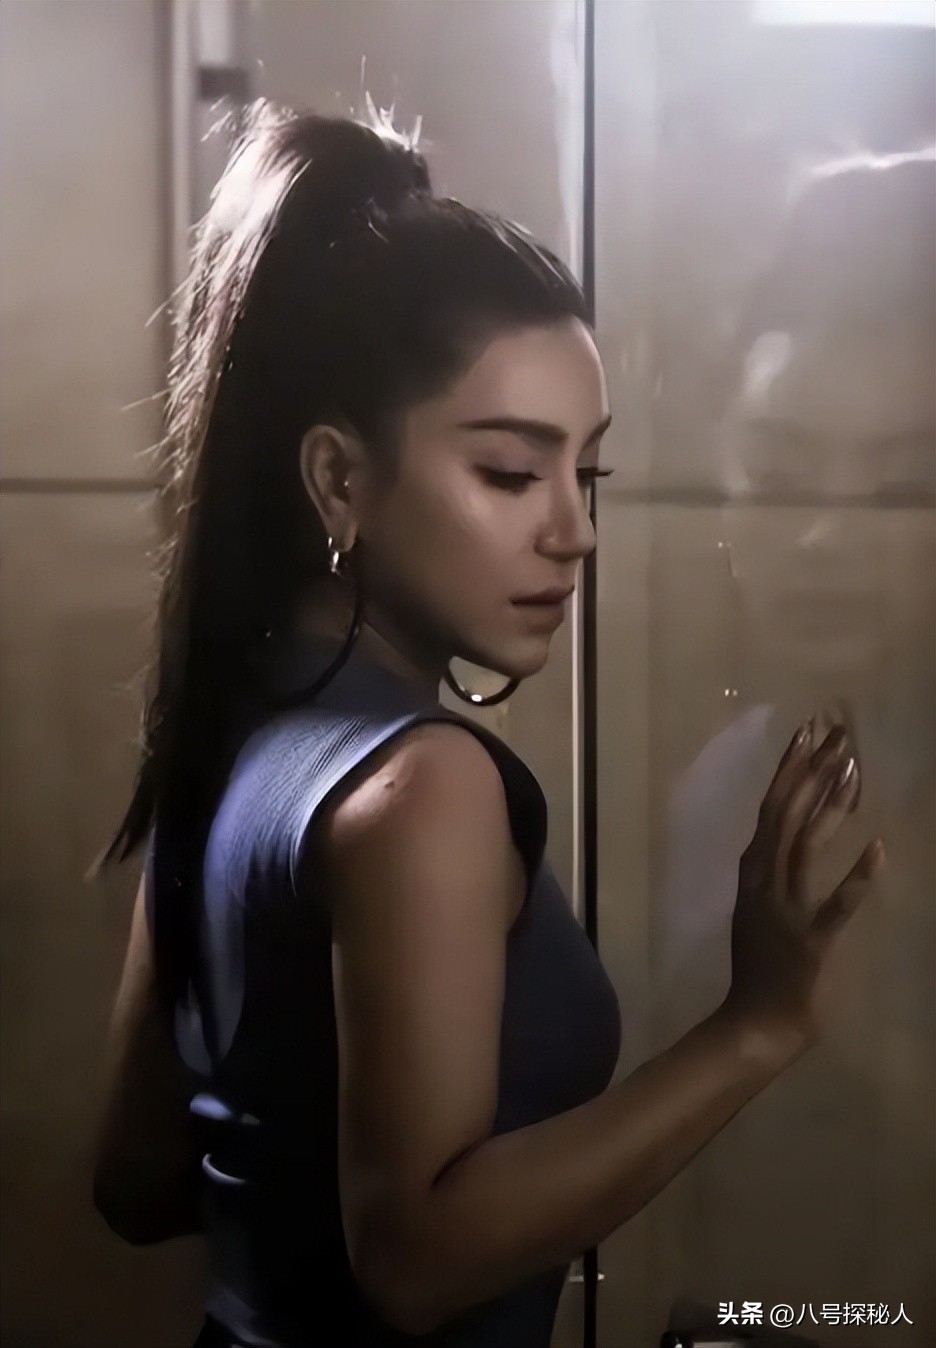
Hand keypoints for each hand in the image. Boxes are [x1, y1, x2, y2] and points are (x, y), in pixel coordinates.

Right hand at [724, 710, 886, 1050]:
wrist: (756, 1024)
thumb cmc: (762, 967)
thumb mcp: (757, 904)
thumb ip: (770, 868)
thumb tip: (790, 828)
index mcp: (753, 870)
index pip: (772, 805)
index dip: (791, 766)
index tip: (809, 731)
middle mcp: (764, 881)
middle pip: (787, 813)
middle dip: (811, 770)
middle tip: (836, 733)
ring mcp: (785, 910)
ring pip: (806, 845)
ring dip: (829, 806)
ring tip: (853, 769)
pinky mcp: (811, 942)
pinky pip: (837, 906)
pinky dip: (857, 878)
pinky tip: (880, 849)